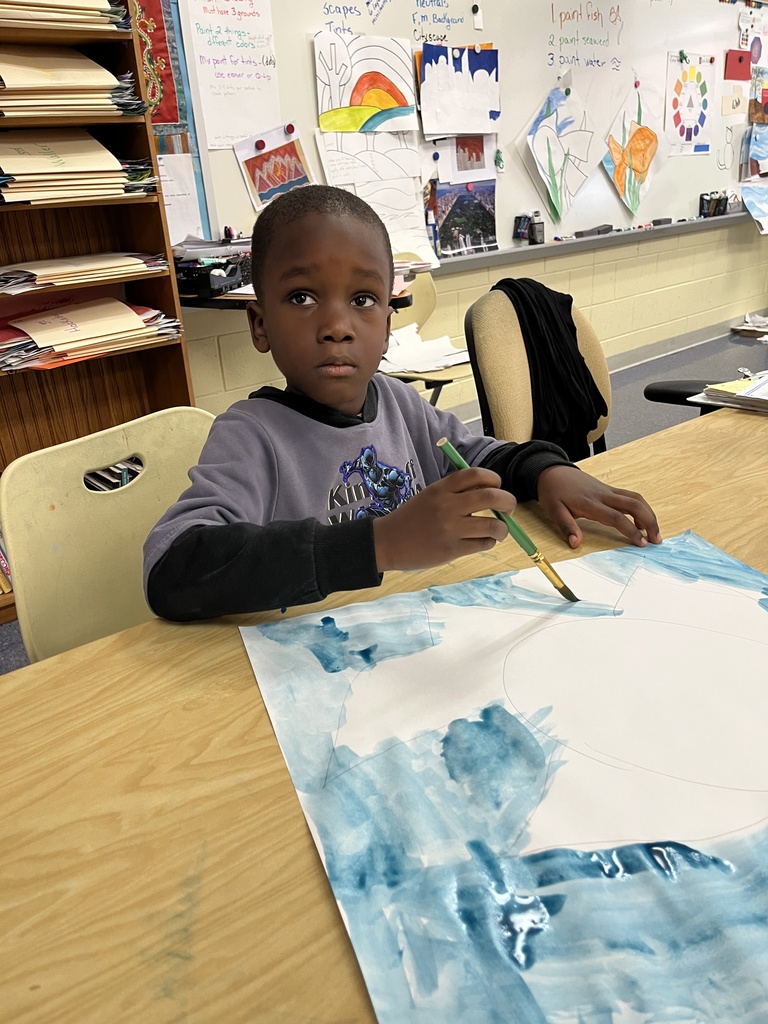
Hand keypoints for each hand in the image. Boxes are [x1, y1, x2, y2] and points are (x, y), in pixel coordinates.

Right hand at [373, 468, 516, 570]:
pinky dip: (489, 542)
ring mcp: (450, 529)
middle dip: (508, 502)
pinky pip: (483, 544)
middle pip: (491, 497)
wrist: (388, 542)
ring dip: (503, 528)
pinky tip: (483, 541)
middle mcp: (447, 506)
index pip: (476, 475)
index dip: (494, 480)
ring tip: (499, 530)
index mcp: (442, 489)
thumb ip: (456, 492)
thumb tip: (491, 492)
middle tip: (509, 508)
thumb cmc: (412, 518)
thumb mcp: (430, 495)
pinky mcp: (452, 550)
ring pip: (493, 525)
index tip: (497, 487)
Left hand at [536, 465, 661, 547]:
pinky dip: (640, 508)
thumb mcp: (554, 510)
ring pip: (636, 498)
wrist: (552, 472)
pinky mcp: (609, 489)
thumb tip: (575, 544)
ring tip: (653, 532)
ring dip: (648, 514)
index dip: (631, 531)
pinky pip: (630, 497)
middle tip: (656, 539)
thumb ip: (566, 527)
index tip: (641, 543)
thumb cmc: (553, 492)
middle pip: (634, 504)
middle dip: (649, 521)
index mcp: (590, 503)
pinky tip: (639, 522)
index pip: (617, 517)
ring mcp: (608, 490)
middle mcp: (603, 495)